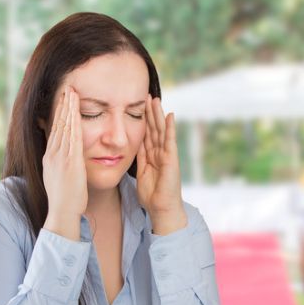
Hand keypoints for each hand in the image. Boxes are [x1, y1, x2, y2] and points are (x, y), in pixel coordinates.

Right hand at [42, 86, 86, 239]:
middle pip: (58, 123)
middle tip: (67, 88)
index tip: (63, 99)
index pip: (55, 129)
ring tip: (71, 92)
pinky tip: (76, 111)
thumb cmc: (65, 198)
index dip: (59, 112)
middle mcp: (53, 153)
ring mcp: (61, 157)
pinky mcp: (70, 161)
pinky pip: (72, 137)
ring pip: (64, 127)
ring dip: (68, 108)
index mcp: (51, 156)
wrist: (63, 212)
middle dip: (62, 105)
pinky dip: (73, 122)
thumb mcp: (59, 176)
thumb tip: (62, 155)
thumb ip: (61, 163)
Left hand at [136, 94, 186, 234]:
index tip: (138, 106)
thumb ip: (139, 158)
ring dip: (158, 115)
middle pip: (153, 128)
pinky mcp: (171, 158)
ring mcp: (166, 154)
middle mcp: (159, 152)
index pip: (146, 134)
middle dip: (150, 113)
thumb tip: (131, 146)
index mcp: (151, 156)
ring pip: (160, 130)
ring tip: (155, 99)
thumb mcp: (140, 173)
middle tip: (147, 96)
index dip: (142, 120)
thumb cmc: (152, 196)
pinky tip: (169, 115)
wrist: (161, 208)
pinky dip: (169, 127)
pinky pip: (170, 140)